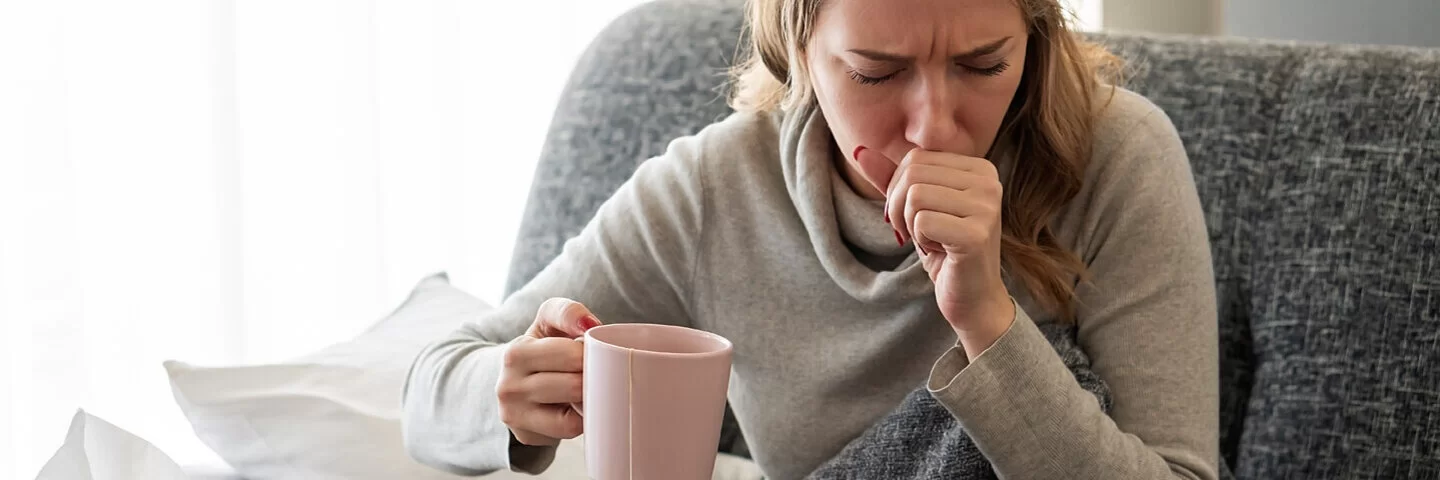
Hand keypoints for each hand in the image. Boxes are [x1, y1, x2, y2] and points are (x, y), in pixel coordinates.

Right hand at [497, 297, 602, 445]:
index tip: (590, 352)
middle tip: (592, 372)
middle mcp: (508, 386)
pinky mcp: (525, 435)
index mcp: (516, 353)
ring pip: (571, 417)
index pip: (572, 355)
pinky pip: (567, 432)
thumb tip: (589, 325)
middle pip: (575, 386)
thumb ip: (567, 313)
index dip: (591, 354)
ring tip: (584, 388)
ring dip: (586, 401)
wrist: (513, 378)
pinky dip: (579, 420)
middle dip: (591, 378)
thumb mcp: (547, 321)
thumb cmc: (541, 348)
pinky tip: (574, 407)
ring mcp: (514, 415)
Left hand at [854, 146, 1014, 355]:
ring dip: (910, 226)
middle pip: (913, 175)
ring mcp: (986, 207)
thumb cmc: (945, 250)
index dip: (899, 190)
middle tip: (915, 233)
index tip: (914, 217)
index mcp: (980, 168)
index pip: (915, 159)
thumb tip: (860, 151)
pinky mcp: (976, 234)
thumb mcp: (916, 208)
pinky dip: (920, 241)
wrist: (972, 297)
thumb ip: (892, 179)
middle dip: (900, 208)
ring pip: (915, 197)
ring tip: (931, 241)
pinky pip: (921, 222)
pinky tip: (941, 252)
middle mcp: (989, 182)